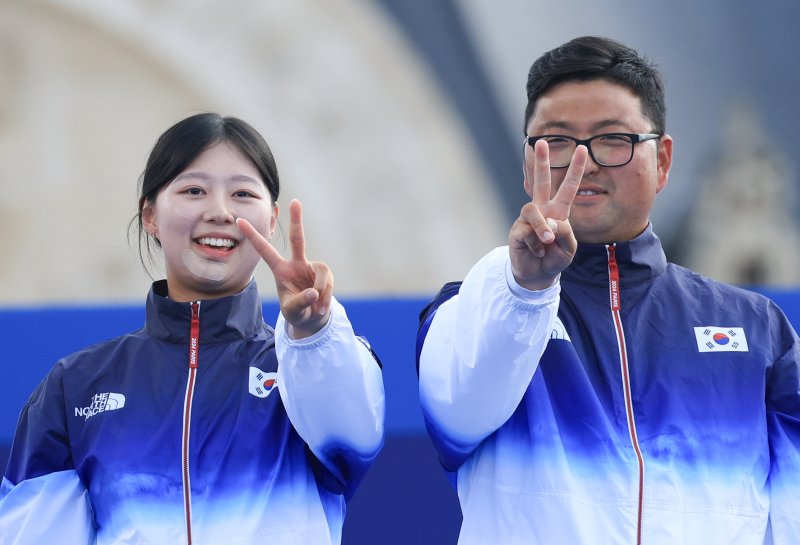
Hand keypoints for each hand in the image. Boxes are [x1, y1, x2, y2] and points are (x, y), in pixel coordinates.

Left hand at [237, 199, 332, 338]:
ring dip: (320, 294)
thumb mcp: (292, 311)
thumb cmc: (297, 311)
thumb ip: (301, 302)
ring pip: (320, 274)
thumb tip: (314, 293)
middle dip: (297, 220)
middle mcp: (296, 264)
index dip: (253, 236)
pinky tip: (321, 308)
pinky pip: (327, 284)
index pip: (265, 250)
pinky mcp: (324, 274)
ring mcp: (312, 267)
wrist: (312, 318)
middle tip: (295, 201)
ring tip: (317, 309)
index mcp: (280, 270)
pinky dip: (326, 298)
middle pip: (297, 239)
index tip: (239, 220)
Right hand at [509, 140, 587, 289]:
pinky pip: (526, 231)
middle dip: (541, 162)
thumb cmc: (555, 257)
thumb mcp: (569, 248)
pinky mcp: (517, 230)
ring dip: (542, 228)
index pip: (568, 186)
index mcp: (558, 211)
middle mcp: (542, 210)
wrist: (538, 274)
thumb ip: (565, 233)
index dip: (575, 169)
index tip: (582, 149)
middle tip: (540, 142)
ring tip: (546, 242)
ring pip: (532, 210)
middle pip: (541, 181)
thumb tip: (550, 222)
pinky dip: (535, 244)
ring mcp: (528, 219)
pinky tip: (536, 251)